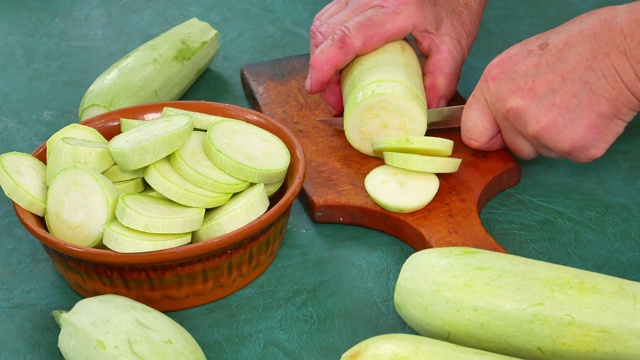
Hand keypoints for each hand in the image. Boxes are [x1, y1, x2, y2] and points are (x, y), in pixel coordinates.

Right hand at [306, 0, 486, 114]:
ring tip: (335, 86)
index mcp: (396, 9)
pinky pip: (329, 17)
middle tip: (335, 101)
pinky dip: (326, 43)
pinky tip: (338, 63)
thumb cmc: (455, 6)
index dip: (324, 65)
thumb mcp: (454, 45)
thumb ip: (441, 79)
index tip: (316, 88)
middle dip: (322, 71)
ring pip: (322, 24)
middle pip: (327, 33)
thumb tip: (425, 111)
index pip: (347, 38)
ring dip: (321, 58)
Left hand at [462, 4, 639, 161]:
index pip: (473, 134)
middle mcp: (511, 110)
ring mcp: (541, 132)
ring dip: (556, 137)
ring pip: (541, 152)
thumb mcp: (520, 61)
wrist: (624, 50)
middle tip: (555, 105)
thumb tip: (491, 121)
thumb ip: (500, 94)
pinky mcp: (573, 147)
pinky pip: (569, 155)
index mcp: (493, 85)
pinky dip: (581, 140)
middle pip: (513, 147)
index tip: (501, 133)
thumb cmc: (578, 49)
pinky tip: (590, 114)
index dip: (489, 137)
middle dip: (530, 136)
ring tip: (574, 104)